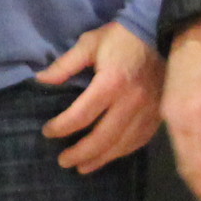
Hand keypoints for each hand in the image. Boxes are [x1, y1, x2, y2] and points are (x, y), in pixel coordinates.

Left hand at [38, 19, 166, 173]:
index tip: (48, 132)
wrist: (161, 33)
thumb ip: (65, 65)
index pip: (82, 115)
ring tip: (81, 167)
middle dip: (80, 153)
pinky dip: (120, 152)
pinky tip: (107, 156)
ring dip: (99, 159)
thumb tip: (40, 80)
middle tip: (62, 161)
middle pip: (102, 138)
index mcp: (112, 83)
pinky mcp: (157, 116)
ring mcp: (147, 112)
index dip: (62, 127)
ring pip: (121, 145)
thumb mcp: (90, 43)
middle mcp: (131, 102)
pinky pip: (138, 141)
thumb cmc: (122, 38)